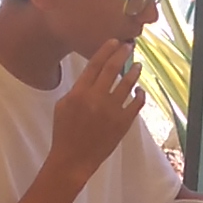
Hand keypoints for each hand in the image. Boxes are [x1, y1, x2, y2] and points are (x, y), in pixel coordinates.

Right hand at [51, 39, 148, 171]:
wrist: (73, 160)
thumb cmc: (64, 132)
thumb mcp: (62, 106)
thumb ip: (76, 89)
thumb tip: (91, 76)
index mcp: (79, 93)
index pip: (95, 64)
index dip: (106, 50)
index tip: (114, 42)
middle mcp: (96, 98)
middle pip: (113, 69)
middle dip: (122, 54)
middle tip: (129, 47)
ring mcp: (111, 111)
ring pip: (127, 84)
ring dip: (134, 72)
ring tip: (138, 66)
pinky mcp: (123, 123)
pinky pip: (136, 104)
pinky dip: (140, 96)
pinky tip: (140, 91)